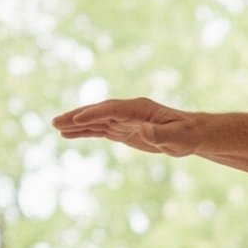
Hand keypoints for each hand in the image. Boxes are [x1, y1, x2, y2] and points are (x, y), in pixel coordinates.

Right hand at [51, 96, 201, 156]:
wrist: (191, 134)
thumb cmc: (187, 135)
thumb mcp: (178, 138)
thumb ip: (161, 135)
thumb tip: (143, 131)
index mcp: (139, 109)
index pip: (112, 110)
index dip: (95, 114)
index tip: (78, 119)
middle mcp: (128, 111)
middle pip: (98, 112)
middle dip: (78, 117)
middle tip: (56, 122)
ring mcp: (124, 120)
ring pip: (96, 121)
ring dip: (76, 124)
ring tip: (56, 127)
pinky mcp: (123, 130)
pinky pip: (100, 129)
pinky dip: (85, 131)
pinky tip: (69, 134)